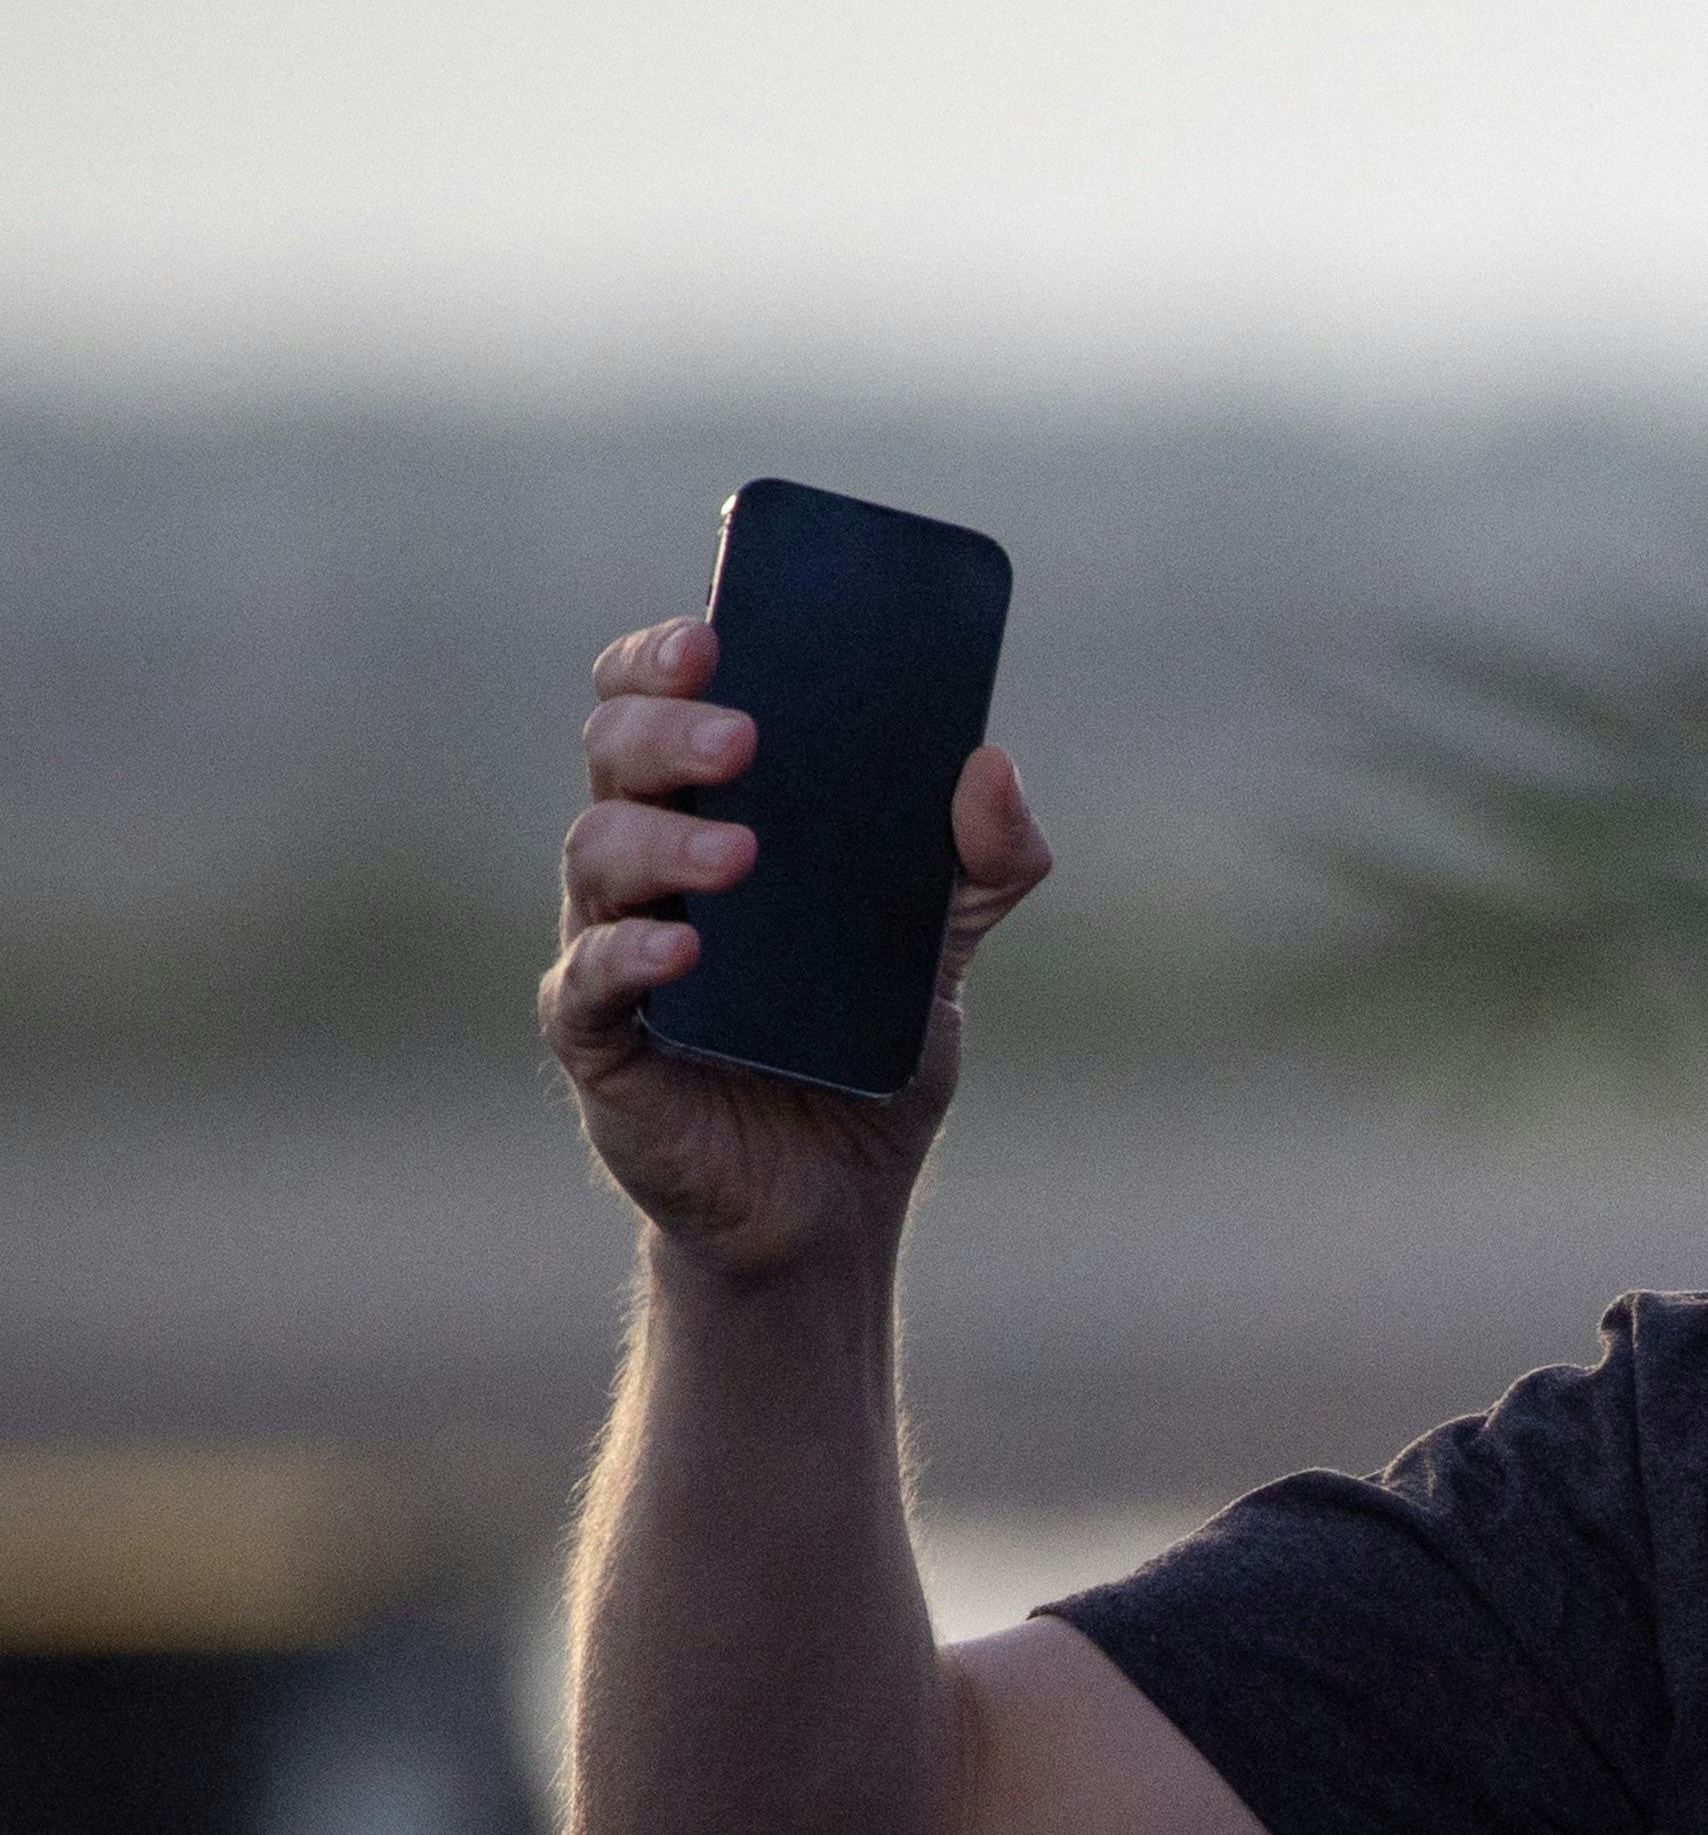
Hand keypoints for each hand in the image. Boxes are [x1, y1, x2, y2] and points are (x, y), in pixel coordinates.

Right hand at [541, 616, 1052, 1280]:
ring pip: (595, 855)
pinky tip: (684, 945)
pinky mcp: (602, 1042)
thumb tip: (991, 764)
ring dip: (663, 836)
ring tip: (741, 850)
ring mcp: (615, 948)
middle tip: (742, 733)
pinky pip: (589, 981)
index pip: (653, 709)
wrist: (834, 1200)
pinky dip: (630, 953)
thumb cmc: (866, 1047)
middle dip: (664, 729)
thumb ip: (986, 862)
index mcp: (713, 816)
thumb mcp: (946, 945)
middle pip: (614, 760)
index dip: (658, 659)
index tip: (712, 634)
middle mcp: (649, 868)